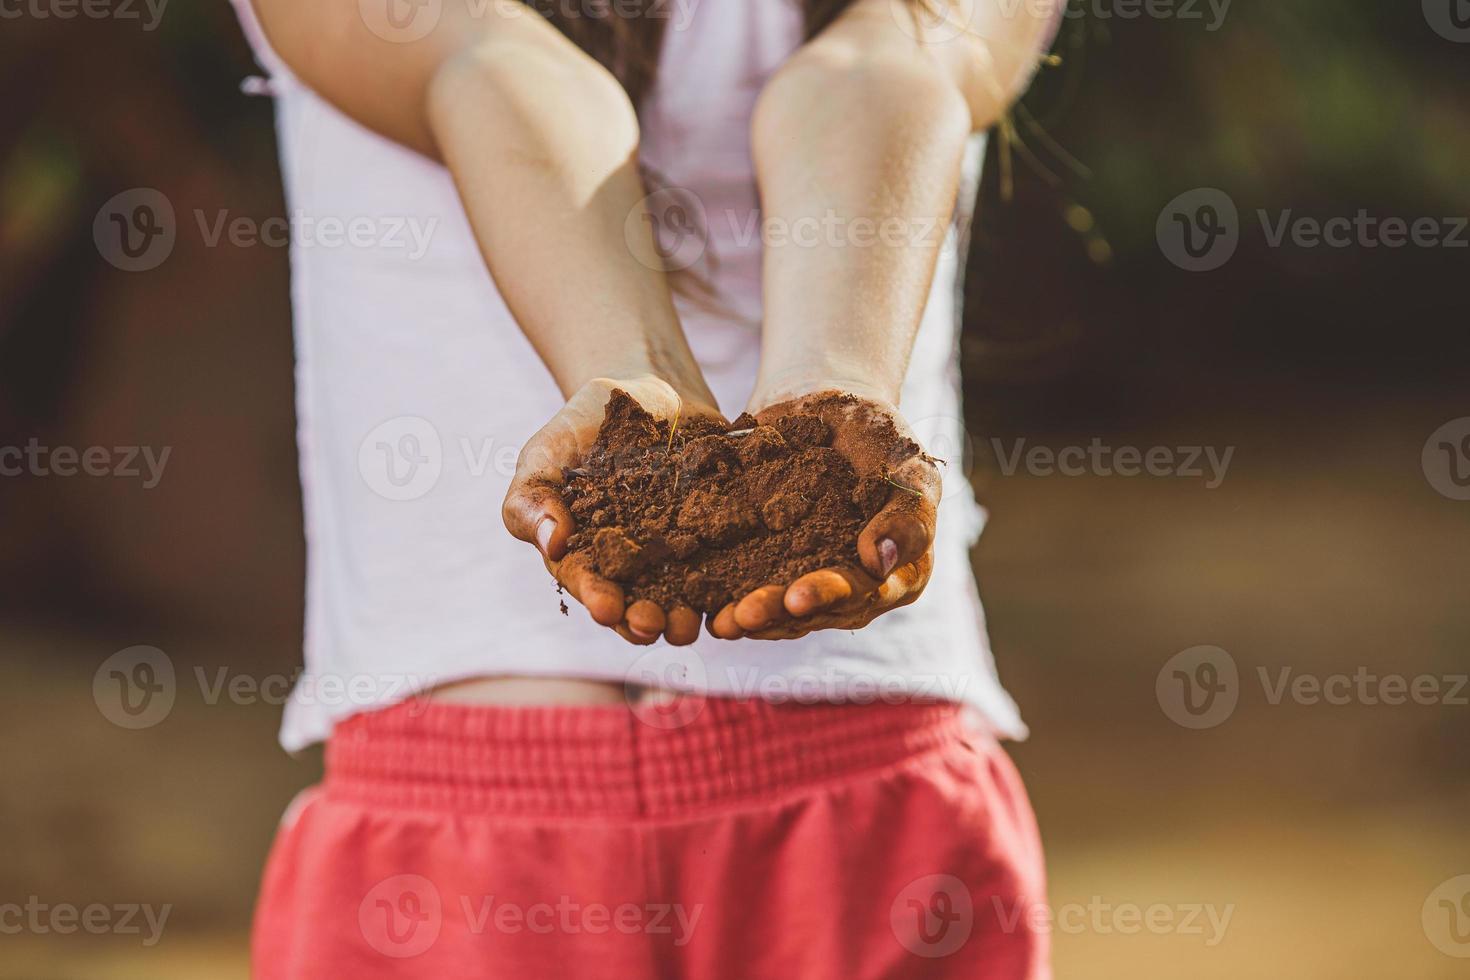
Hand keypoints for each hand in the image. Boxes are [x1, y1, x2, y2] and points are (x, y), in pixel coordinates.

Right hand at [503, 376, 725, 645]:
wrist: (647, 389)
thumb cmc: (582, 425)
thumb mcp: (546, 453)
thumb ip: (535, 498)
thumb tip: (553, 545)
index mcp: (585, 555)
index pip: (588, 583)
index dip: (597, 598)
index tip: (607, 608)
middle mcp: (632, 566)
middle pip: (636, 603)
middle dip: (644, 618)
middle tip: (655, 624)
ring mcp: (677, 554)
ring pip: (682, 597)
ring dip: (686, 615)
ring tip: (693, 622)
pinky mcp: (716, 535)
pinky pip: (727, 564)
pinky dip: (731, 582)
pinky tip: (738, 591)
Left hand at [707, 386, 940, 640]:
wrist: (826, 408)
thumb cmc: (881, 437)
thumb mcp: (908, 467)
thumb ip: (907, 516)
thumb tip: (878, 562)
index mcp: (894, 575)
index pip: (863, 593)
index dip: (829, 596)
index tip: (797, 596)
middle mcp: (850, 588)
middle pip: (813, 610)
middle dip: (777, 614)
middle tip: (743, 616)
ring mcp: (806, 578)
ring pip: (777, 608)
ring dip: (748, 616)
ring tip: (718, 622)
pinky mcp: (767, 564)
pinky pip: (743, 584)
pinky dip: (721, 593)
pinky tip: (694, 598)